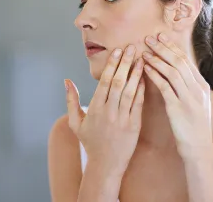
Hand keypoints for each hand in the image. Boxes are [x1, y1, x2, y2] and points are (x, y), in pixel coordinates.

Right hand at [65, 46, 144, 175]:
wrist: (106, 165)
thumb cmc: (90, 142)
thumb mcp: (75, 122)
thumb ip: (71, 100)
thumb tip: (67, 81)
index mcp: (95, 109)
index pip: (105, 81)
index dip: (112, 65)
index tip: (117, 51)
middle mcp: (109, 112)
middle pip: (118, 82)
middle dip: (125, 63)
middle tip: (132, 47)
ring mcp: (122, 119)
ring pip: (130, 91)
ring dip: (136, 73)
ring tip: (142, 58)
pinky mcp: (134, 126)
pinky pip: (139, 104)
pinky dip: (142, 90)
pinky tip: (145, 78)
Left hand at [143, 33, 212, 159]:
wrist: (198, 147)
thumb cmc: (193, 125)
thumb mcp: (195, 102)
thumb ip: (187, 86)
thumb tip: (175, 70)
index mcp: (201, 85)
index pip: (185, 60)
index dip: (171, 46)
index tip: (160, 36)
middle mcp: (197, 88)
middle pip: (179, 62)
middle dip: (163, 48)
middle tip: (149, 37)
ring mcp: (188, 98)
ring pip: (172, 71)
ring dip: (157, 59)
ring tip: (144, 51)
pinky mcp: (178, 107)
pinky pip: (165, 87)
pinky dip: (155, 75)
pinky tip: (145, 68)